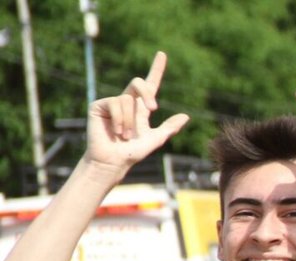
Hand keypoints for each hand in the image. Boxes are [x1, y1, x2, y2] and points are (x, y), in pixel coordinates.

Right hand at [85, 52, 188, 171]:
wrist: (114, 161)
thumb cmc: (133, 153)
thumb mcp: (156, 139)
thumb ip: (170, 128)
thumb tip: (186, 116)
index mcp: (142, 108)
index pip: (150, 85)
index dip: (156, 69)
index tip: (162, 54)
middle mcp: (127, 102)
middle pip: (139, 83)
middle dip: (148, 92)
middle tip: (154, 108)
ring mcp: (112, 103)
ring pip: (128, 99)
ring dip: (130, 120)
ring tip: (126, 135)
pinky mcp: (99, 105)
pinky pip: (115, 103)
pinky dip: (119, 119)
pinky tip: (116, 131)